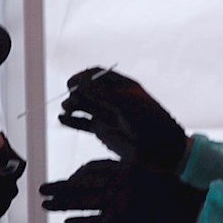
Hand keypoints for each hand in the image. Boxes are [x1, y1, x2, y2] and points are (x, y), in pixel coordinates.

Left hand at [41, 158, 205, 222]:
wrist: (193, 212)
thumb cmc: (178, 194)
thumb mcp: (154, 176)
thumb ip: (133, 176)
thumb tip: (117, 180)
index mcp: (127, 168)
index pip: (92, 168)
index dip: (76, 175)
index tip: (67, 181)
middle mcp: (120, 182)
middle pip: (81, 183)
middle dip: (59, 186)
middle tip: (41, 189)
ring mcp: (120, 201)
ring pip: (81, 200)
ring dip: (60, 202)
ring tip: (44, 204)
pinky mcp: (122, 221)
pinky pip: (94, 220)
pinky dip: (79, 221)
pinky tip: (67, 221)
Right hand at [59, 67, 189, 172]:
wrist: (160, 147)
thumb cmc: (149, 122)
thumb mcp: (127, 104)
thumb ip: (103, 94)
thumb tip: (80, 84)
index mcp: (122, 86)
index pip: (97, 75)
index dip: (83, 77)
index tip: (72, 83)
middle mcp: (112, 98)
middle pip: (86, 89)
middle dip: (76, 92)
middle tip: (71, 100)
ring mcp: (105, 113)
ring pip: (82, 105)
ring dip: (71, 105)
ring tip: (67, 109)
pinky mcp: (101, 129)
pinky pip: (81, 123)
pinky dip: (70, 121)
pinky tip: (62, 119)